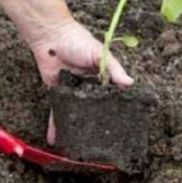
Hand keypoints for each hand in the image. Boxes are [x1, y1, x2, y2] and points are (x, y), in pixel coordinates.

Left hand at [31, 20, 133, 143]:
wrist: (51, 36)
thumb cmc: (77, 40)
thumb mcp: (100, 53)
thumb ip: (114, 69)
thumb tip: (130, 83)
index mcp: (100, 75)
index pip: (110, 94)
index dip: (116, 107)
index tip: (123, 124)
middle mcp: (87, 85)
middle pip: (92, 107)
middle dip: (96, 122)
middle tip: (102, 141)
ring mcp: (71, 91)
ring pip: (75, 112)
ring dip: (77, 126)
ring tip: (81, 146)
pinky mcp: (56, 93)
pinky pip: (57, 111)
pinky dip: (56, 125)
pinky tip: (57, 140)